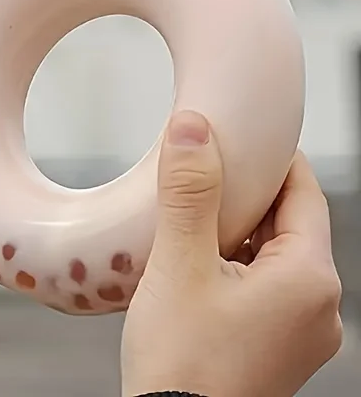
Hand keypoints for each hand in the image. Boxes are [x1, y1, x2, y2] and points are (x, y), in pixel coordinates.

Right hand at [121, 111, 342, 396]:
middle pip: (287, 219)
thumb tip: (194, 127)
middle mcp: (317, 305)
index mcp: (309, 279)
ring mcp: (298, 329)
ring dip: (233, 226)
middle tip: (197, 169)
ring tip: (186, 212)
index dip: (269, 155)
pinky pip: (261, 283)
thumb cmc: (182, 368)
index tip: (233, 132)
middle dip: (243, 191)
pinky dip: (230, 260)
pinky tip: (192, 258)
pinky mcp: (273, 344)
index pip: (302, 189)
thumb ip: (190, 191)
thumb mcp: (179, 264)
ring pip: (271, 251)